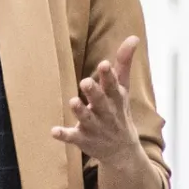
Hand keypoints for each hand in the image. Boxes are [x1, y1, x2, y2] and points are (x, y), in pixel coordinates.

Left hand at [52, 35, 143, 165]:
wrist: (123, 151)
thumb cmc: (119, 112)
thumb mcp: (123, 88)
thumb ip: (124, 63)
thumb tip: (133, 37)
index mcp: (115, 99)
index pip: (113, 86)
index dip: (108, 76)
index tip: (103, 64)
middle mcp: (106, 113)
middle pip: (100, 102)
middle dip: (94, 93)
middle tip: (85, 81)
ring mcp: (94, 127)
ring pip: (86, 119)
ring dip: (80, 111)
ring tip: (72, 101)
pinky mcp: (83, 139)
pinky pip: (72, 138)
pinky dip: (64, 135)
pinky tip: (54, 131)